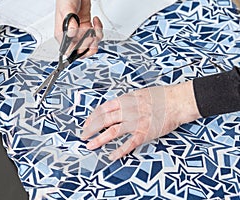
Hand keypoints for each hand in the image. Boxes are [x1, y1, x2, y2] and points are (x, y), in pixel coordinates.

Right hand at [55, 0, 102, 56]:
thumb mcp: (66, 9)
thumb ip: (70, 22)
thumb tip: (72, 33)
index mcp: (62, 34)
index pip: (69, 51)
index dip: (78, 49)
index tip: (83, 40)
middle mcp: (71, 36)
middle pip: (81, 51)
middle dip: (89, 44)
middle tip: (90, 34)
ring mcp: (80, 33)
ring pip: (90, 45)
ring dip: (96, 38)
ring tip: (95, 27)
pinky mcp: (88, 28)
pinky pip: (96, 36)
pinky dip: (99, 30)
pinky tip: (95, 21)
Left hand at [81, 81, 200, 159]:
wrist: (177, 101)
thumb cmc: (160, 96)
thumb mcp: (139, 93)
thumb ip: (125, 101)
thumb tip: (114, 107)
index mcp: (125, 99)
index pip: (103, 108)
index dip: (93, 116)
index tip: (87, 122)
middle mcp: (128, 111)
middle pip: (104, 120)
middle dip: (90, 128)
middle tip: (83, 135)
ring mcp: (136, 122)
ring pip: (112, 132)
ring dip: (99, 139)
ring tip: (90, 145)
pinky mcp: (144, 133)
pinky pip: (129, 143)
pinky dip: (120, 151)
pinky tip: (111, 156)